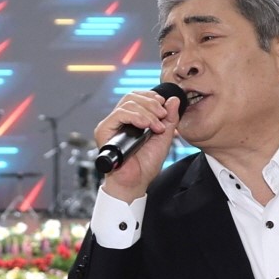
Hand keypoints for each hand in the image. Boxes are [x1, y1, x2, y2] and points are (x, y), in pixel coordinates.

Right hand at [95, 89, 180, 204]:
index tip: (164, 106)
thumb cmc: (146, 164)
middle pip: (131, 97)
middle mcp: (119, 121)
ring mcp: (111, 125)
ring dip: (146, 112)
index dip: (151, 97)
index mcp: (131, 120)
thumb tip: (174, 99)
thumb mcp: (164, 137)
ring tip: (156, 126)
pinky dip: (135, 116)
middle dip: (151, 103)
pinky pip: (118, 114)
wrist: (136, 181)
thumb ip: (170, 118)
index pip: (137, 97)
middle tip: (162, 115)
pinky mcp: (104, 131)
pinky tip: (145, 125)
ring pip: (127, 103)